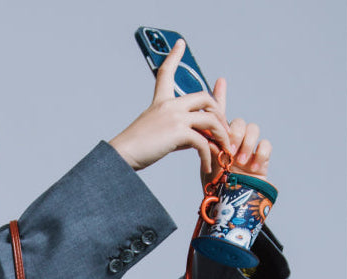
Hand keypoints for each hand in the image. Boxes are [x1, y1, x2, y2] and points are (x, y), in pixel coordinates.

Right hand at [109, 39, 230, 174]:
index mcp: (161, 101)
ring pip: (210, 119)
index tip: (180, 43)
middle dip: (219, 113)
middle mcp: (170, 104)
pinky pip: (203, 142)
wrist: (122, 155)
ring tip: (223, 151)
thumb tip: (198, 138)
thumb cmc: (135, 149)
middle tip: (223, 129)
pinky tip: (208, 166)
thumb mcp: (157, 133)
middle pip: (204, 97)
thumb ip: (178, 131)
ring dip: (221, 135)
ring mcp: (175, 116)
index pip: (166, 72)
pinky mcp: (178, 132)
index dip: (174, 56)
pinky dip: (208, 156)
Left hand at [202, 77, 272, 187]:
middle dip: (234, 132)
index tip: (219, 81)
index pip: (220, 115)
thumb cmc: (215, 188)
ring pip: (253, 129)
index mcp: (220, 141)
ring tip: (239, 160)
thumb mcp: (205, 162)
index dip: (220, 97)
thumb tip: (200, 126)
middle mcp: (235, 142)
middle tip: (229, 148)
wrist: (229, 206)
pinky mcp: (263, 160)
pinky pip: (266, 145)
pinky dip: (259, 154)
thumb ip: (205, 143)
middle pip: (238, 121)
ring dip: (246, 143)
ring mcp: (250, 150)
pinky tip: (252, 166)